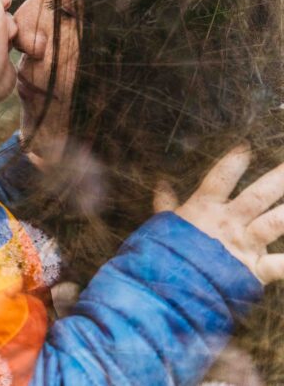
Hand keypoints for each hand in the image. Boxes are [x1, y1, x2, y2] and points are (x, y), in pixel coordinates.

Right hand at [153, 144, 283, 284]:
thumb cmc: (165, 253)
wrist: (168, 285)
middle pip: (258, 195)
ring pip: (276, 223)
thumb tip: (161, 183)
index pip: (220, 178)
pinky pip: (280, 265)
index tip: (246, 148)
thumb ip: (166, 205)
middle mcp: (228, 223)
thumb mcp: (163, 225)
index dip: (233, 162)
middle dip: (279, 179)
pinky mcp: (253, 269)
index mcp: (204, 209)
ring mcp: (243, 244)